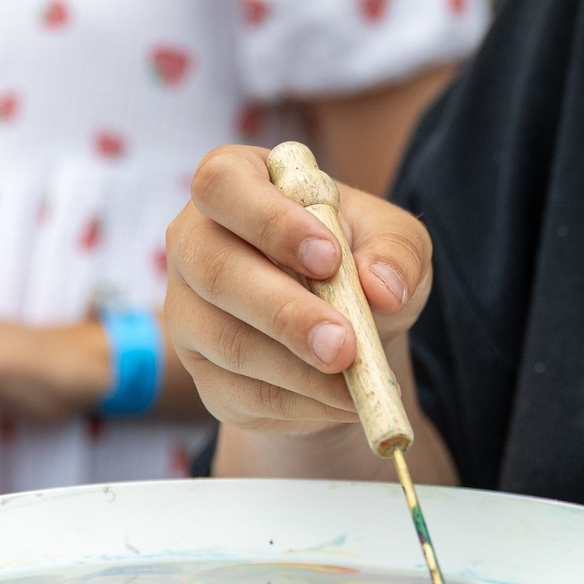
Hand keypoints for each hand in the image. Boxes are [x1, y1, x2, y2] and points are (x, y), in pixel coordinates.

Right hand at [165, 144, 429, 437]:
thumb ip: (396, 251)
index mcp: (235, 181)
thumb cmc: (359, 259)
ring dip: (298, 369)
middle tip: (346, 344)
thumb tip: (383, 288)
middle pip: (216, 272)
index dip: (271, 221)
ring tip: (356, 380)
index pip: (223, 184)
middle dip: (286, 313)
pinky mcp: (201, 371)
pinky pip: (240, 392)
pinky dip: (300, 402)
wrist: (343, 327)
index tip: (330, 259)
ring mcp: (188, 309)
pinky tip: (344, 401)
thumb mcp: (393, 239)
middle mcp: (194, 240)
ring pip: (228, 342)